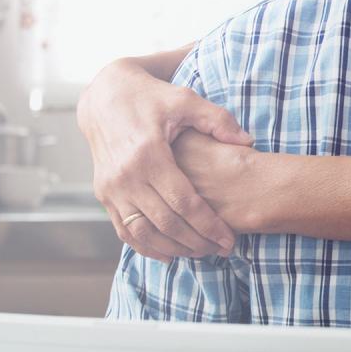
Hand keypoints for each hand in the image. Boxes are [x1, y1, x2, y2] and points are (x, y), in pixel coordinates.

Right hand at [78, 56, 253, 261]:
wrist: (105, 97)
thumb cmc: (150, 97)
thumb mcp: (185, 99)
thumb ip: (218, 120)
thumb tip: (247, 142)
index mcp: (148, 154)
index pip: (184, 202)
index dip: (208, 224)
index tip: (228, 238)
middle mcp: (126, 176)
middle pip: (165, 223)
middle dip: (196, 242)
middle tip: (220, 249)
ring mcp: (111, 188)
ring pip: (144, 233)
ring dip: (173, 249)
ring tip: (200, 253)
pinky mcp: (103, 194)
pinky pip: (124, 230)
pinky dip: (145, 247)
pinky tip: (168, 254)